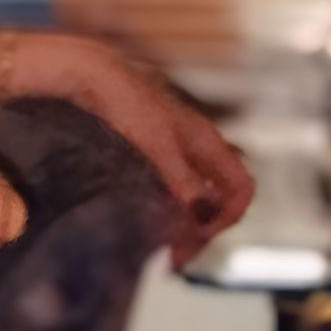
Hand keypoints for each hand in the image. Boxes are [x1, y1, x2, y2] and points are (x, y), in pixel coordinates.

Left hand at [31, 35, 255, 266]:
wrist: (88, 74)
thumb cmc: (124, 99)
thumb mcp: (156, 144)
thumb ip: (182, 181)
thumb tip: (202, 216)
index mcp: (207, 142)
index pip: (242, 188)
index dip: (228, 216)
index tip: (195, 235)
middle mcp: (196, 149)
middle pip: (218, 200)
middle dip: (201, 229)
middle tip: (172, 256)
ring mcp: (174, 152)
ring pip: (193, 198)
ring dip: (181, 225)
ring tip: (156, 247)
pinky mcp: (150, 156)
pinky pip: (170, 192)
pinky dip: (163, 212)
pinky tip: (142, 222)